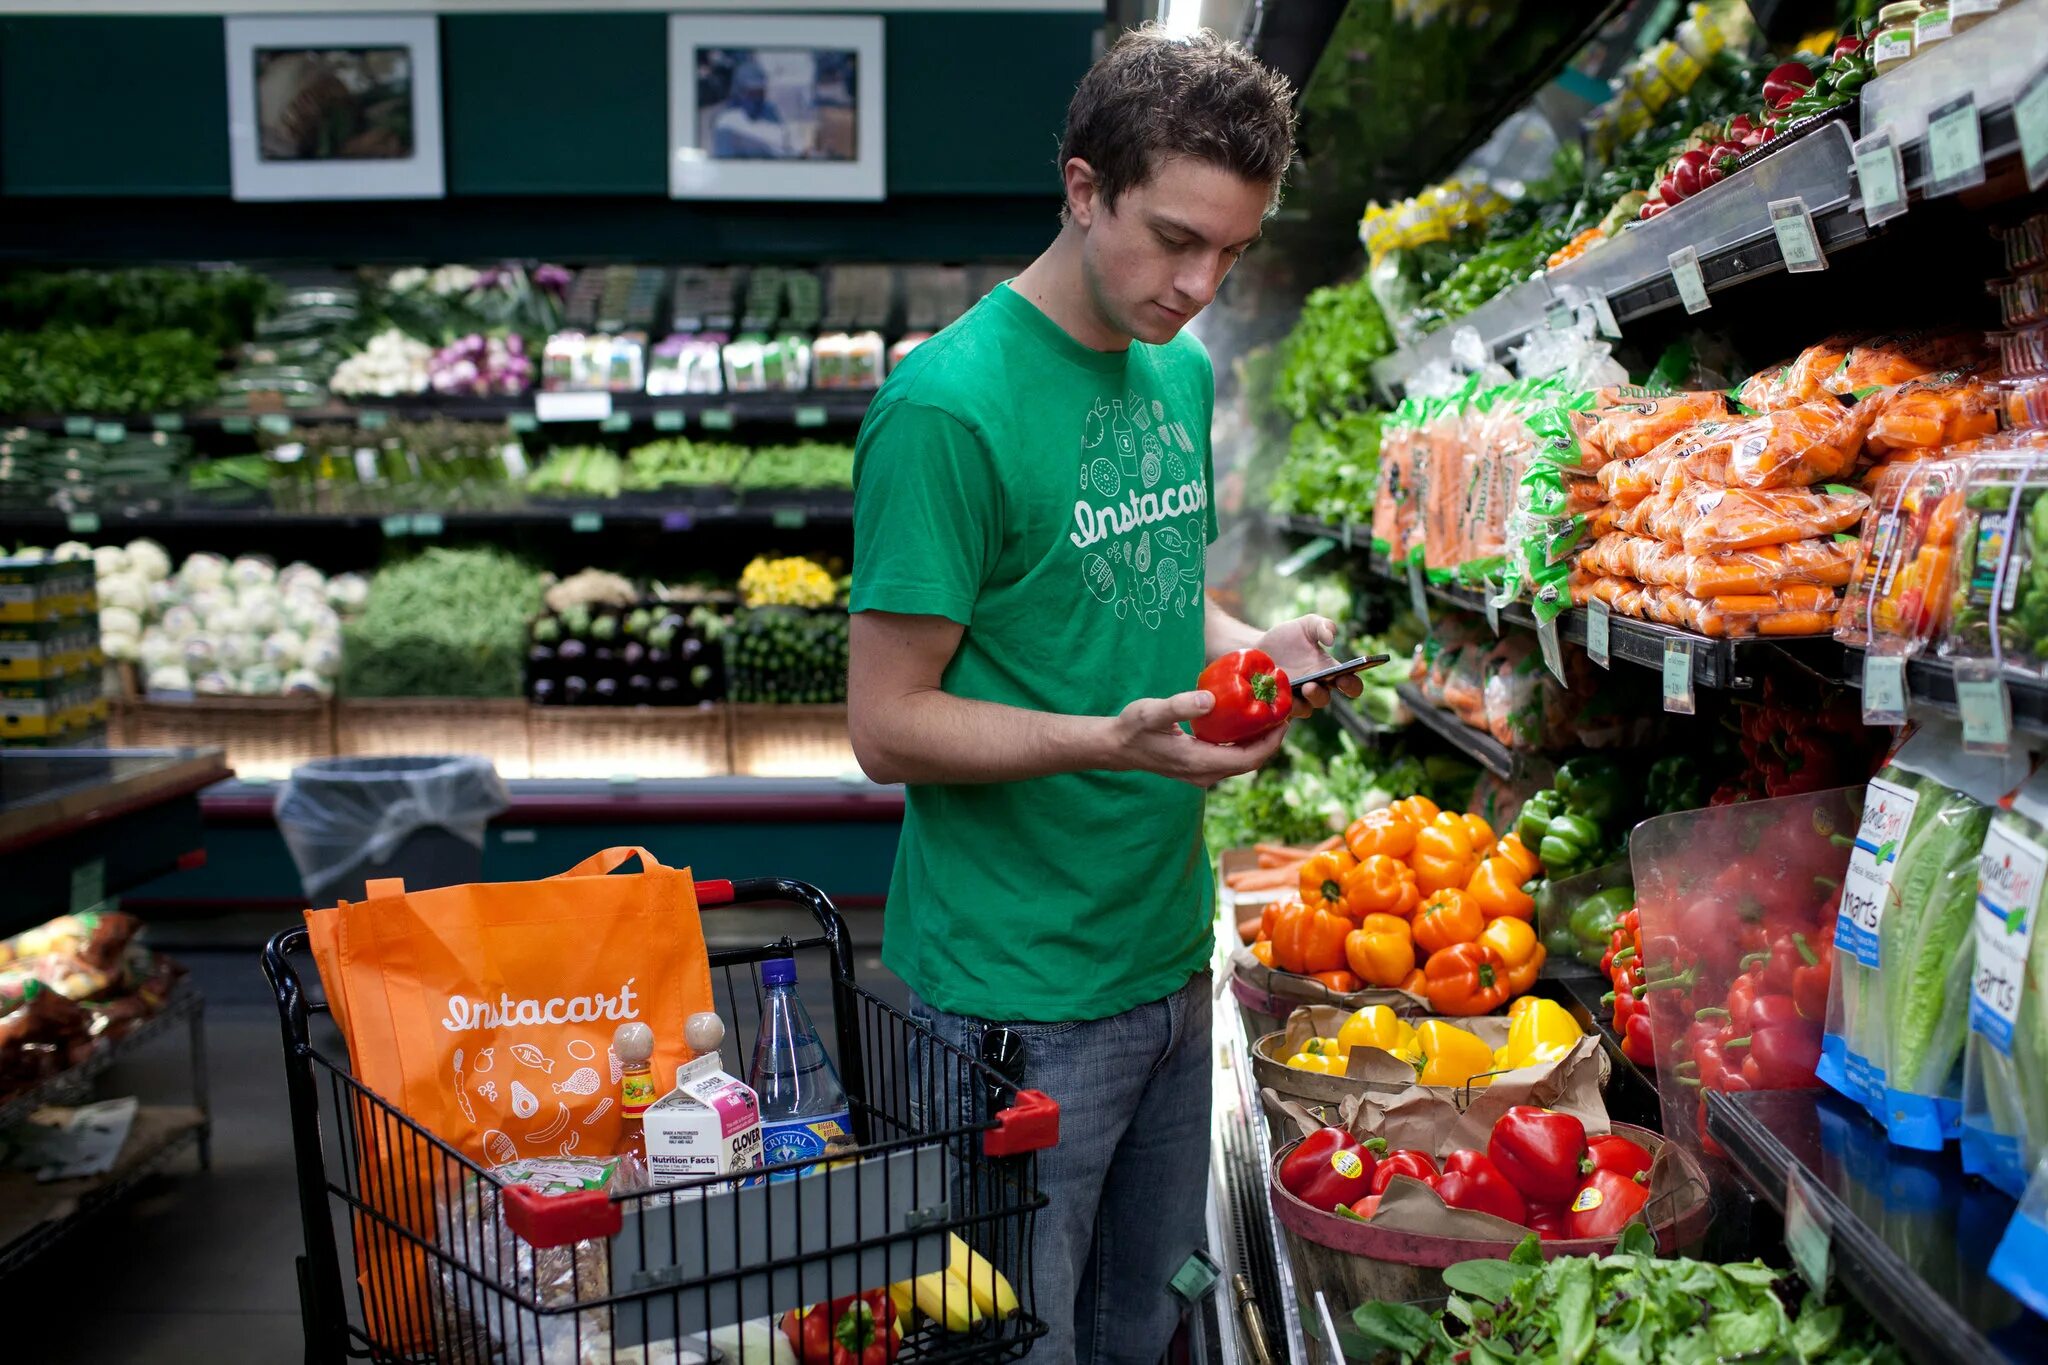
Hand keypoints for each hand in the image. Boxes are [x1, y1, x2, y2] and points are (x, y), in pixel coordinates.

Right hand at [1107, 690, 1288, 787]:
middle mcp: (1204, 774)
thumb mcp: (1152, 712)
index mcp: (1198, 762)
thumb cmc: (1132, 728)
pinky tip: (1245, 724)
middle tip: (1283, 713)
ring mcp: (1201, 774)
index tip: (1284, 719)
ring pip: (1241, 762)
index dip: (1270, 741)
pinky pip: (1230, 759)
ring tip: (1269, 716)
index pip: (1247, 759)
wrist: (1116, 747)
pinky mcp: (1198, 768)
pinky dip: (1243, 743)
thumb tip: (1210, 699)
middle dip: (1270, 740)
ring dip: (1258, 742)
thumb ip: (1180, 706)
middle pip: (1250, 762)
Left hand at [1256, 615, 1364, 718]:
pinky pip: (1283, 713)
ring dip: (1300, 704)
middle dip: (1319, 694)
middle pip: (1324, 699)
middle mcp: (1316, 688)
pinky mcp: (1277, 704)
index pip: (1350, 685)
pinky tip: (1272, 696)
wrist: (1257, 646)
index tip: (1344, 679)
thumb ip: (1323, 626)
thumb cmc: (1287, 637)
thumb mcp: (1307, 625)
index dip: (1352, 686)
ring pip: (1305, 709)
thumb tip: (1331, 639)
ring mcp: (1296, 698)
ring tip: (1290, 692)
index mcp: (1329, 672)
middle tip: (1310, 685)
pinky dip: (1280, 707)